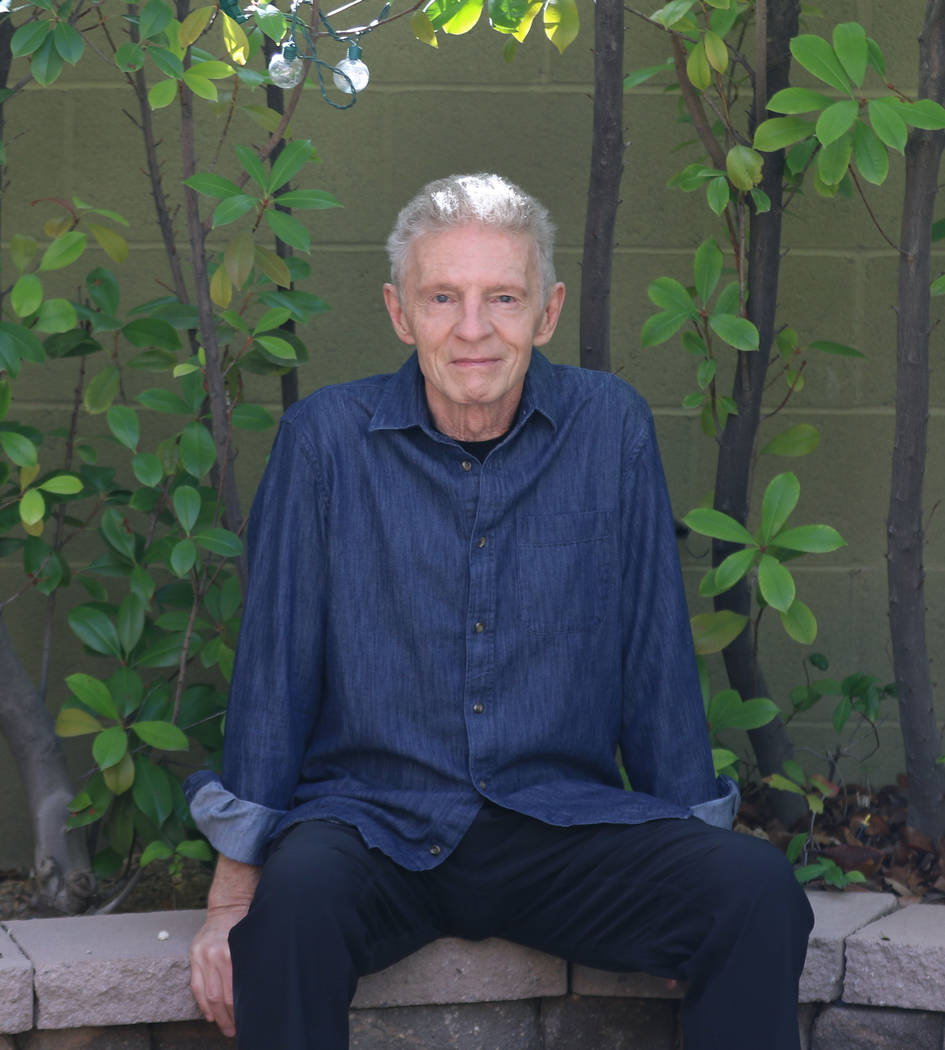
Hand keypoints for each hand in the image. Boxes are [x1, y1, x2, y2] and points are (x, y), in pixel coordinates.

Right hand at [190, 903, 246, 1035]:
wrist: (228, 905)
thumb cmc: (246, 926)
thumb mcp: (252, 943)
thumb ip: (250, 965)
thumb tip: (257, 994)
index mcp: (232, 953)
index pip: (234, 991)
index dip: (239, 1010)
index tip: (247, 1022)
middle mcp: (215, 955)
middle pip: (220, 996)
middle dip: (228, 1017)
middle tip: (236, 1031)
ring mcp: (202, 956)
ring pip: (207, 995)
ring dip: (216, 1015)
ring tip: (225, 1027)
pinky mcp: (194, 956)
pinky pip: (196, 986)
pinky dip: (202, 1004)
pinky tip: (210, 1016)